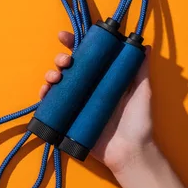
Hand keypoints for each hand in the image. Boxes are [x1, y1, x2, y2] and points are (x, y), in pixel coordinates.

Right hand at [40, 31, 153, 172]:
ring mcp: (76, 103)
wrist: (130, 151)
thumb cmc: (138, 121)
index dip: (73, 44)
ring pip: (56, 83)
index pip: (86, 56)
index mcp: (102, 78)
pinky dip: (44, 96)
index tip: (64, 36)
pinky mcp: (67, 118)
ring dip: (51, 75)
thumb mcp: (142, 92)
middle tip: (65, 62)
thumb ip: (140, 70)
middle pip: (67, 68)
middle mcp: (87, 88)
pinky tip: (45, 92)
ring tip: (55, 78)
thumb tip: (143, 45)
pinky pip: (51, 104)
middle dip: (60, 60)